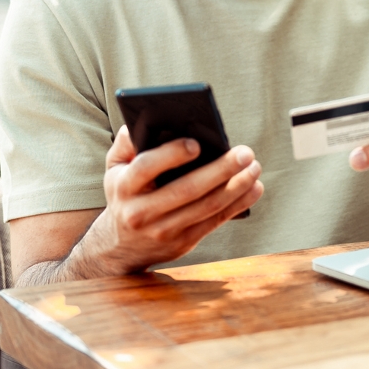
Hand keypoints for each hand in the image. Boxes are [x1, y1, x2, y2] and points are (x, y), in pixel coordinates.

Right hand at [90, 126, 263, 271]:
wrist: (121, 247)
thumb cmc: (124, 194)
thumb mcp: (114, 168)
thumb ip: (125, 143)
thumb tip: (145, 120)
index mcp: (124, 187)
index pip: (146, 167)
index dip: (171, 155)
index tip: (197, 143)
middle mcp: (141, 212)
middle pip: (186, 190)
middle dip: (220, 170)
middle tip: (245, 153)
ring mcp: (163, 231)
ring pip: (206, 208)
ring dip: (236, 188)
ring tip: (254, 168)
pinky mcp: (183, 243)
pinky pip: (214, 222)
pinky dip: (237, 205)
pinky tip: (254, 188)